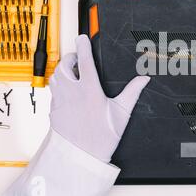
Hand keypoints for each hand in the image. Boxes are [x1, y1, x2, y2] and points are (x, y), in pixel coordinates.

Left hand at [49, 35, 149, 162]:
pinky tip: (68, 93)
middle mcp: (72, 92)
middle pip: (64, 65)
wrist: (80, 156)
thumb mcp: (121, 113)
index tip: (82, 38)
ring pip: (55, 76)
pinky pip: (53, 91)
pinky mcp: (54, 110)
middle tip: (78, 60)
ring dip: (62, 71)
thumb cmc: (101, 137)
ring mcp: (60, 100)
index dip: (83, 45)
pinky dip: (59, 86)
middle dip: (71, 58)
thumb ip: (132, 93)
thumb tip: (143, 79)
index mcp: (89, 89)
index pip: (83, 59)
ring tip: (73, 75)